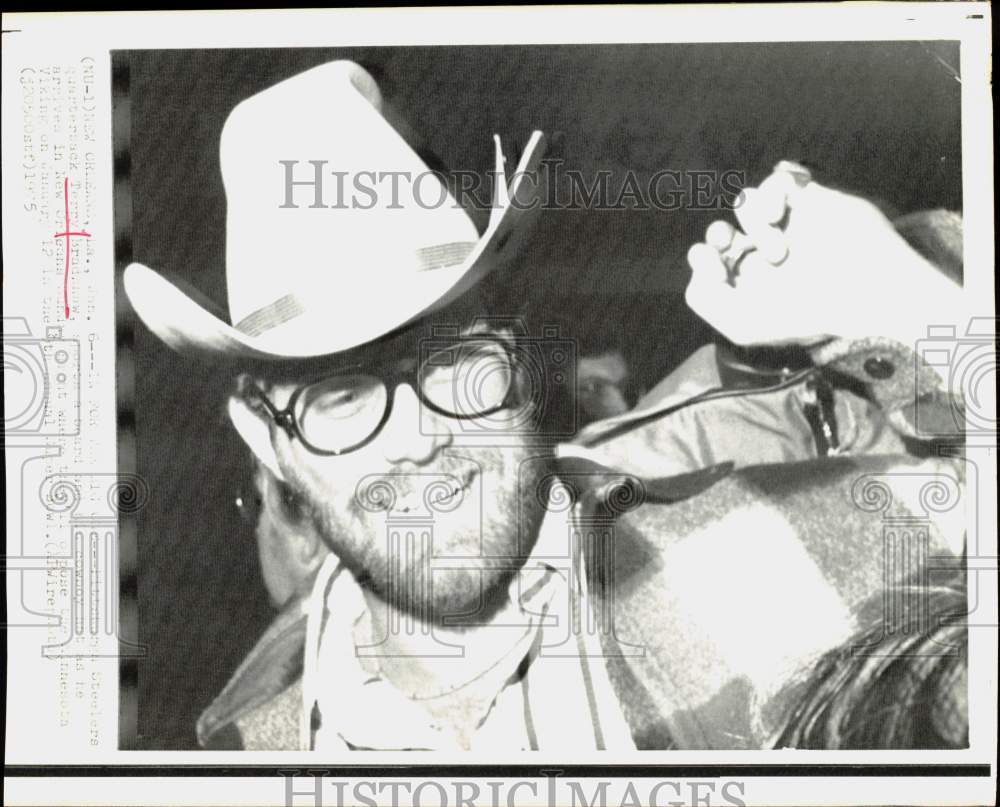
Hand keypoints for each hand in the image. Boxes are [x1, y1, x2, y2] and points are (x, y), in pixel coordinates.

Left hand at [685, 161, 960, 346]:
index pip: (710, 259)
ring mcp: (788, 224)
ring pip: (747, 201)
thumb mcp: (743, 325)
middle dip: (718, 235)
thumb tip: (702, 262)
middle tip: (727, 243)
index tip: (714, 264)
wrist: (865, 292)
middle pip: (723, 229)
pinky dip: (772, 191)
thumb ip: (705, 298)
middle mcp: (764, 252)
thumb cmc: (807, 314)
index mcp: (749, 281)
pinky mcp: (811, 199)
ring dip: (754, 221)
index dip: (703, 257)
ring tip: (778, 249)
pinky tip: (781, 214)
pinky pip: (778, 179)